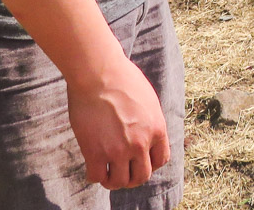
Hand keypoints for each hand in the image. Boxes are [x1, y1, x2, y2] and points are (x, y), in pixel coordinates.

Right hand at [67, 51, 170, 189]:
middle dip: (132, 176)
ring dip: (113, 180)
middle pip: (141, 176)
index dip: (149, 163)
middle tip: (122, 170)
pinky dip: (95, 175)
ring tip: (107, 172)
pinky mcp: (95, 152)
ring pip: (119, 181)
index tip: (138, 160)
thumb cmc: (120, 77)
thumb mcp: (147, 98)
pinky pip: (97, 177)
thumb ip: (148, 119)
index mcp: (157, 129)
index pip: (160, 160)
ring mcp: (118, 150)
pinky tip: (92, 166)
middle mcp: (140, 143)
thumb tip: (144, 129)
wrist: (98, 72)